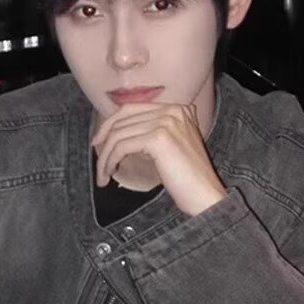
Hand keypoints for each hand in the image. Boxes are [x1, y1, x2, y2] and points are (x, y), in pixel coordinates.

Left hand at [91, 102, 226, 216]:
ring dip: (105, 156)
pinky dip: (110, 161)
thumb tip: (117, 133)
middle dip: (104, 139)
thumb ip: (151, 133)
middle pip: (123, 117)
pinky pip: (122, 146)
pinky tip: (109, 174)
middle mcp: (173, 110)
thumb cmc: (188, 179)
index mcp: (178, 109)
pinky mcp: (159, 138)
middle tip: (97, 159)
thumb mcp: (170, 147)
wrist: (206, 196)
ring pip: (119, 134)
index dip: (111, 123)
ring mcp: (167, 122)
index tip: (100, 142)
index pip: (133, 108)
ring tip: (102, 175)